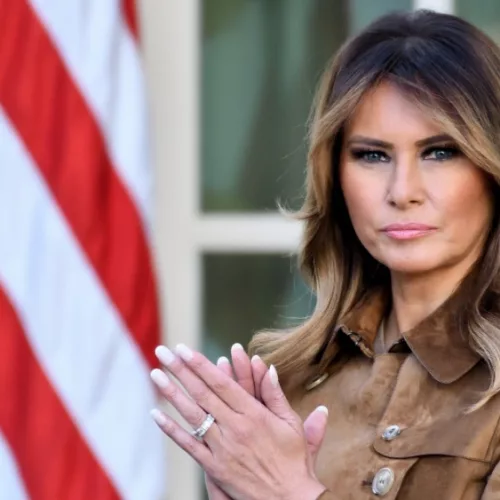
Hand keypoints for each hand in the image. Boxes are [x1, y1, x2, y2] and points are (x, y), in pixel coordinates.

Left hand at [150, 344, 327, 499]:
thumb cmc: (294, 461)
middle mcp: (235, 428)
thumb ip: (275, 395)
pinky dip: (171, 430)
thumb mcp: (291, 424)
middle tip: (163, 352)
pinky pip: (189, 445)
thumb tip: (268, 367)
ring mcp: (222, 448)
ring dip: (171, 393)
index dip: (200, 365)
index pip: (221, 383)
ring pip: (192, 415)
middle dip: (180, 370)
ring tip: (155, 374)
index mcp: (254, 414)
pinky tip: (157, 414)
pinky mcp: (215, 467)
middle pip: (202, 393)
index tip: (184, 349)